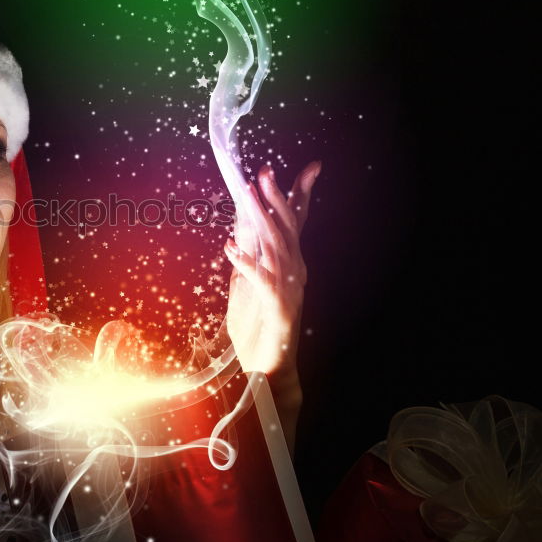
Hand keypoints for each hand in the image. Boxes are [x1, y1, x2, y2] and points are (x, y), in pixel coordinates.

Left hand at [223, 161, 319, 390]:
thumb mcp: (246, 287)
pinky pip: (261, 281)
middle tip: (264, 173)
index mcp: (289, 265)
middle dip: (276, 198)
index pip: (296, 224)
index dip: (301, 195)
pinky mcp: (277, 309)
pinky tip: (229, 247)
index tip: (311, 168)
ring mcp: (288, 290)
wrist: (268, 373)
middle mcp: (294, 272)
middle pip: (286, 229)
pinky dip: (246, 263)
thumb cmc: (257, 330)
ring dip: (261, 220)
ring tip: (248, 196)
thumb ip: (248, 259)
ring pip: (276, 247)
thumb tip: (239, 231)